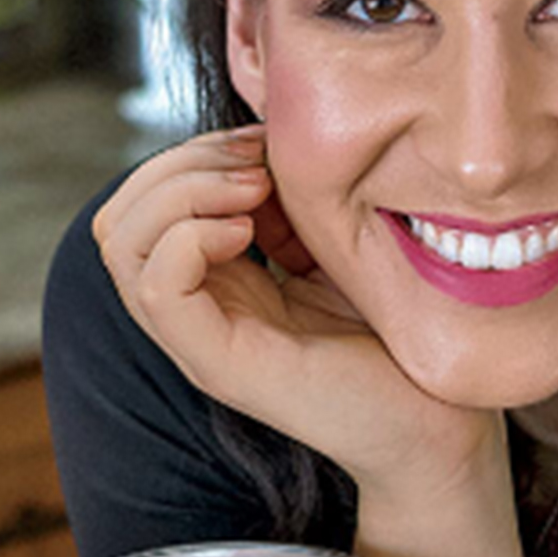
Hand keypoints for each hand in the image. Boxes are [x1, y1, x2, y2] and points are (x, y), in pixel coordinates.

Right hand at [90, 126, 513, 511]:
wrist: (439, 421)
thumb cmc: (395, 331)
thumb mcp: (331, 240)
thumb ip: (287, 198)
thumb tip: (259, 134)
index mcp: (216, 280)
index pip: (142, 201)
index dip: (192, 152)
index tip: (262, 144)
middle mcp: (195, 310)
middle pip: (118, 218)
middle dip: (179, 164)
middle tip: (255, 164)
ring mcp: (201, 340)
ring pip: (122, 244)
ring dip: (181, 192)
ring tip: (251, 194)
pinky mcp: (222, 365)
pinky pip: (159, 288)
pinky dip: (191, 237)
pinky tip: (248, 232)